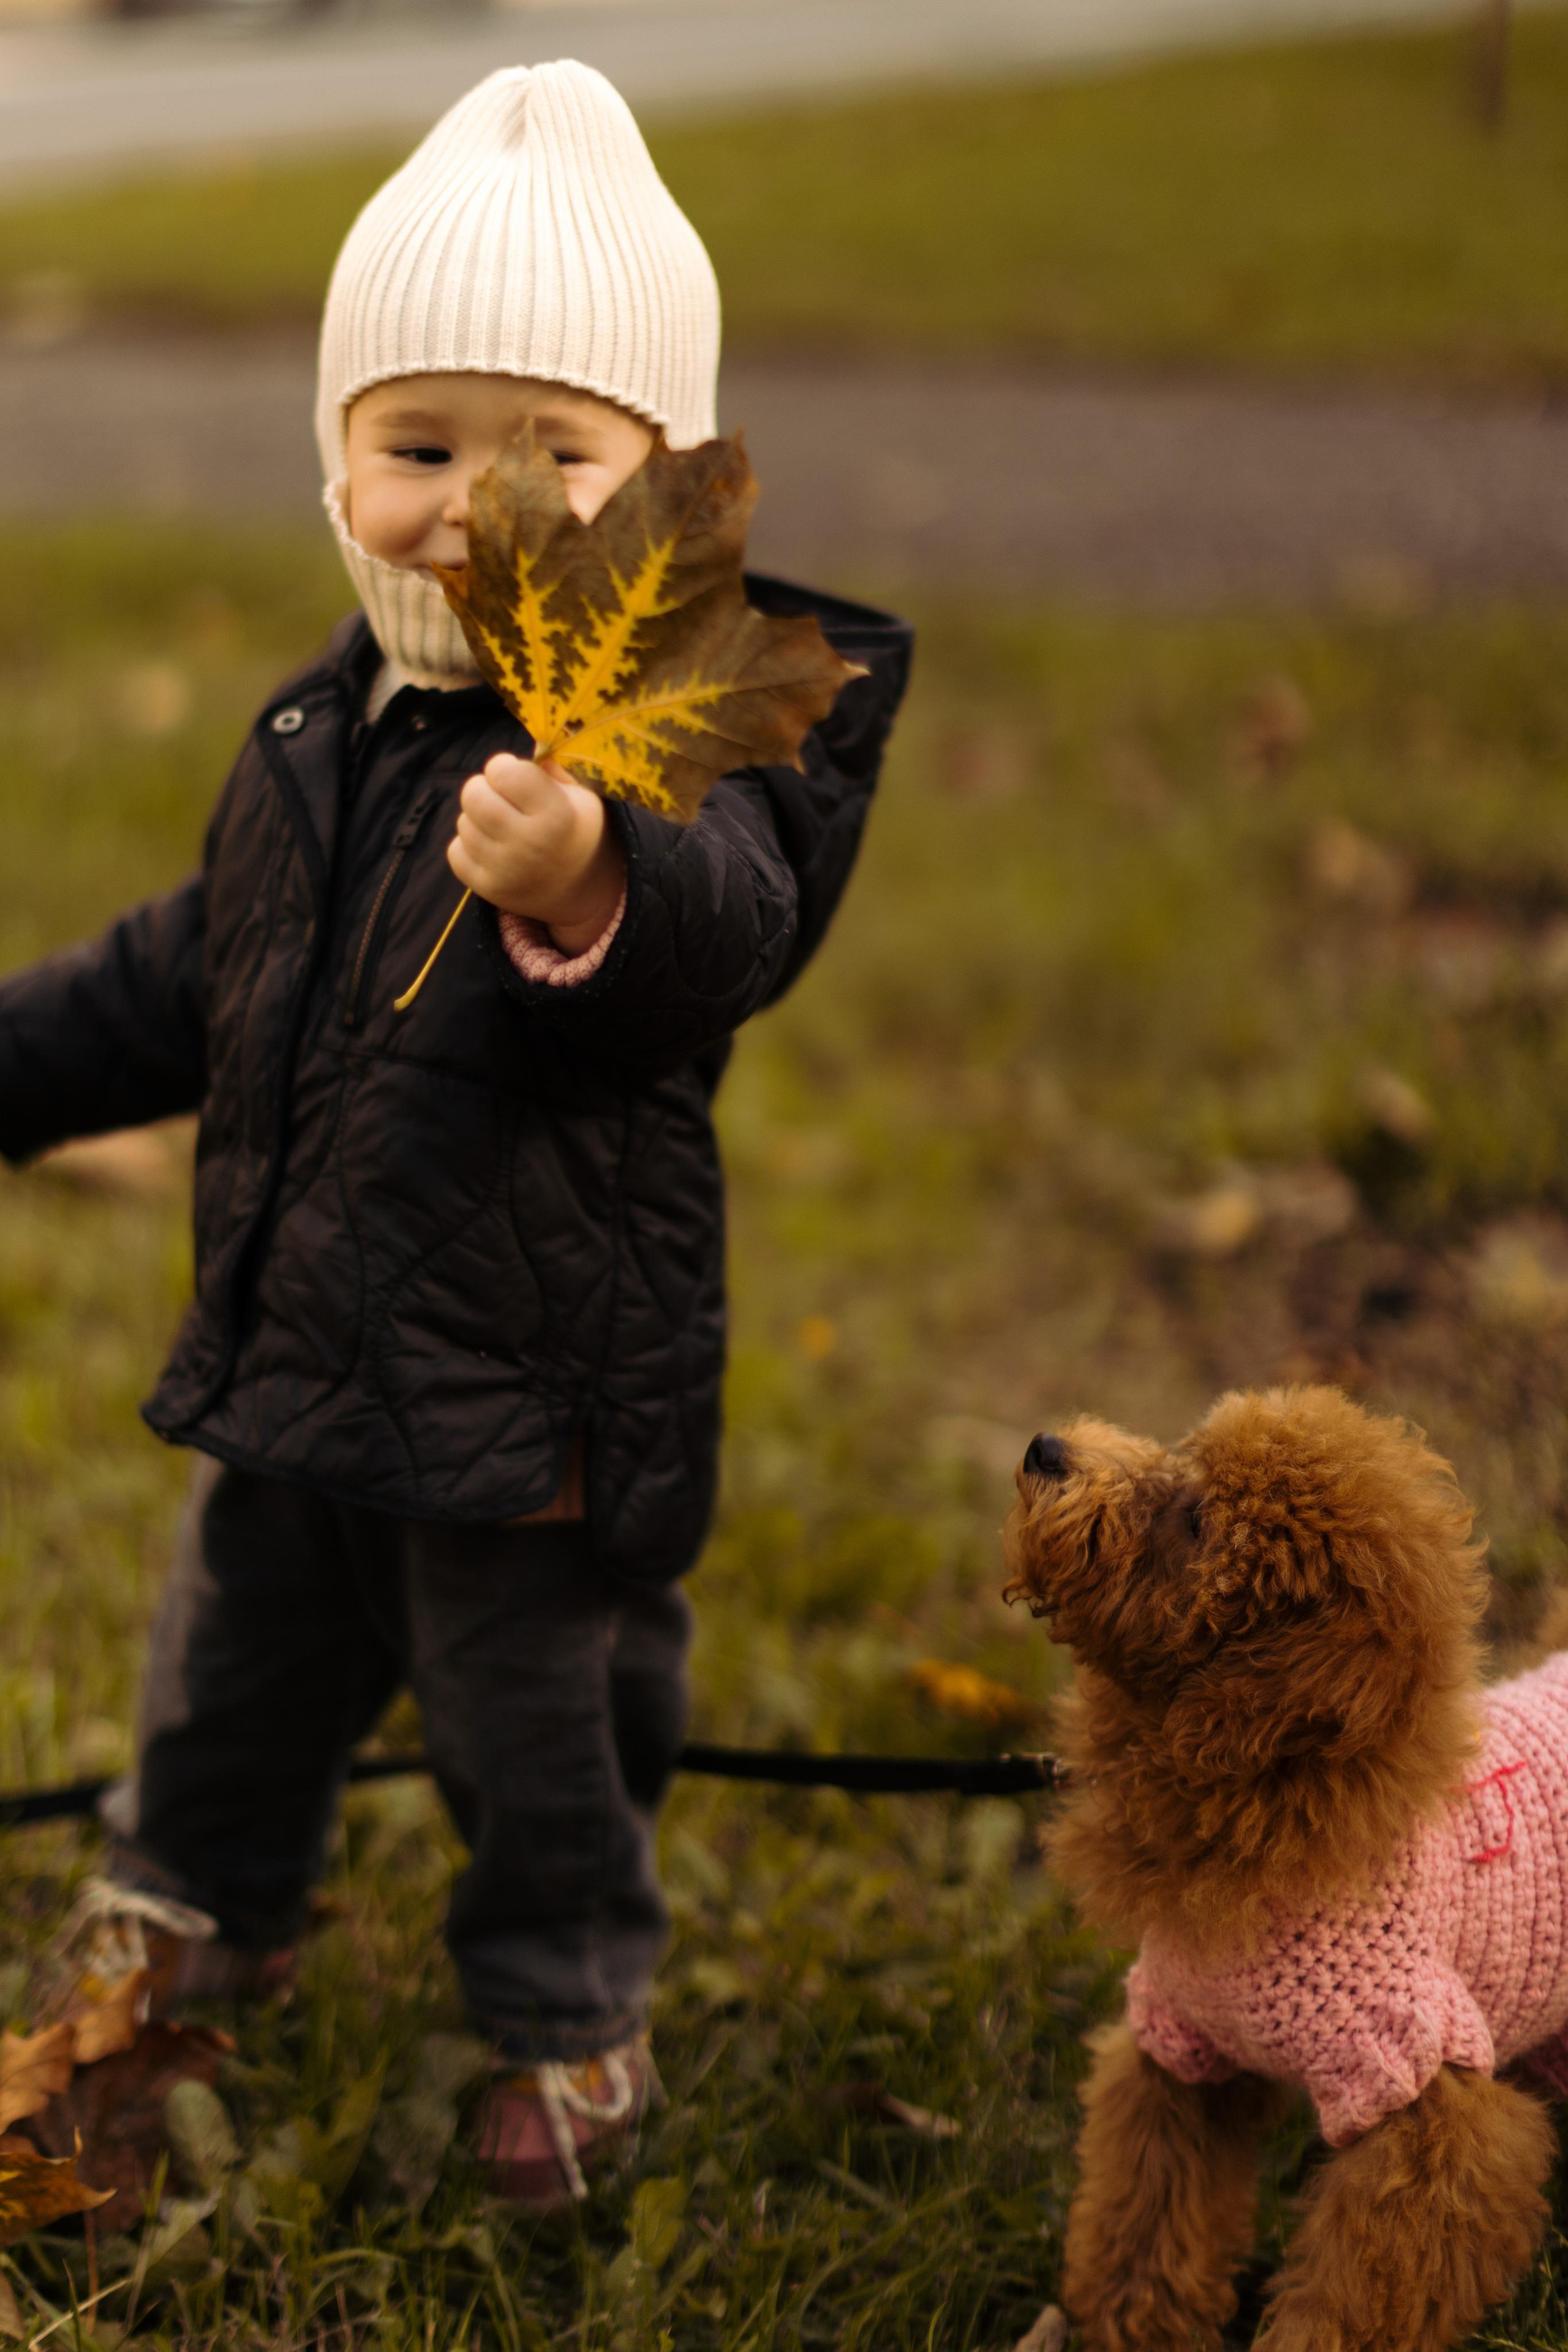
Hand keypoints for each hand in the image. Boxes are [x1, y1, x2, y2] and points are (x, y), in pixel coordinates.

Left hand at [449, 753, 624, 953]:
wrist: (582, 890)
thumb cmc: (578, 830)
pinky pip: (456, 851)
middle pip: (474, 795)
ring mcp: (506, 871)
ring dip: (479, 818)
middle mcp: (529, 845)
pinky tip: (493, 847)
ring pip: (463, 822)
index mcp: (557, 816)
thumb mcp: (581, 794)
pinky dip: (469, 845)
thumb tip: (528, 748)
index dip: (504, 766)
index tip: (515, 774)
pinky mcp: (488, 889)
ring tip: (504, 825)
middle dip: (484, 787)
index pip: (504, 772)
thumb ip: (552, 766)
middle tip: (502, 796)